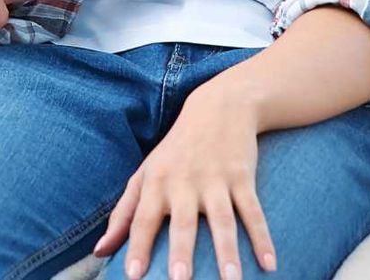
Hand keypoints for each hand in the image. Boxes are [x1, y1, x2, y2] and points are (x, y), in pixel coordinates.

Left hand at [95, 84, 277, 279]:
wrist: (218, 107)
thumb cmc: (175, 150)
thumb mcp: (145, 174)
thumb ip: (123, 214)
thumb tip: (100, 251)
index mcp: (156, 183)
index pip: (142, 219)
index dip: (137, 247)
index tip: (133, 276)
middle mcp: (184, 182)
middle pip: (182, 222)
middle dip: (181, 251)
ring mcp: (215, 179)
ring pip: (223, 220)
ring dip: (227, 252)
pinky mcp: (242, 177)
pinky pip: (253, 211)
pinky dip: (262, 238)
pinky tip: (269, 264)